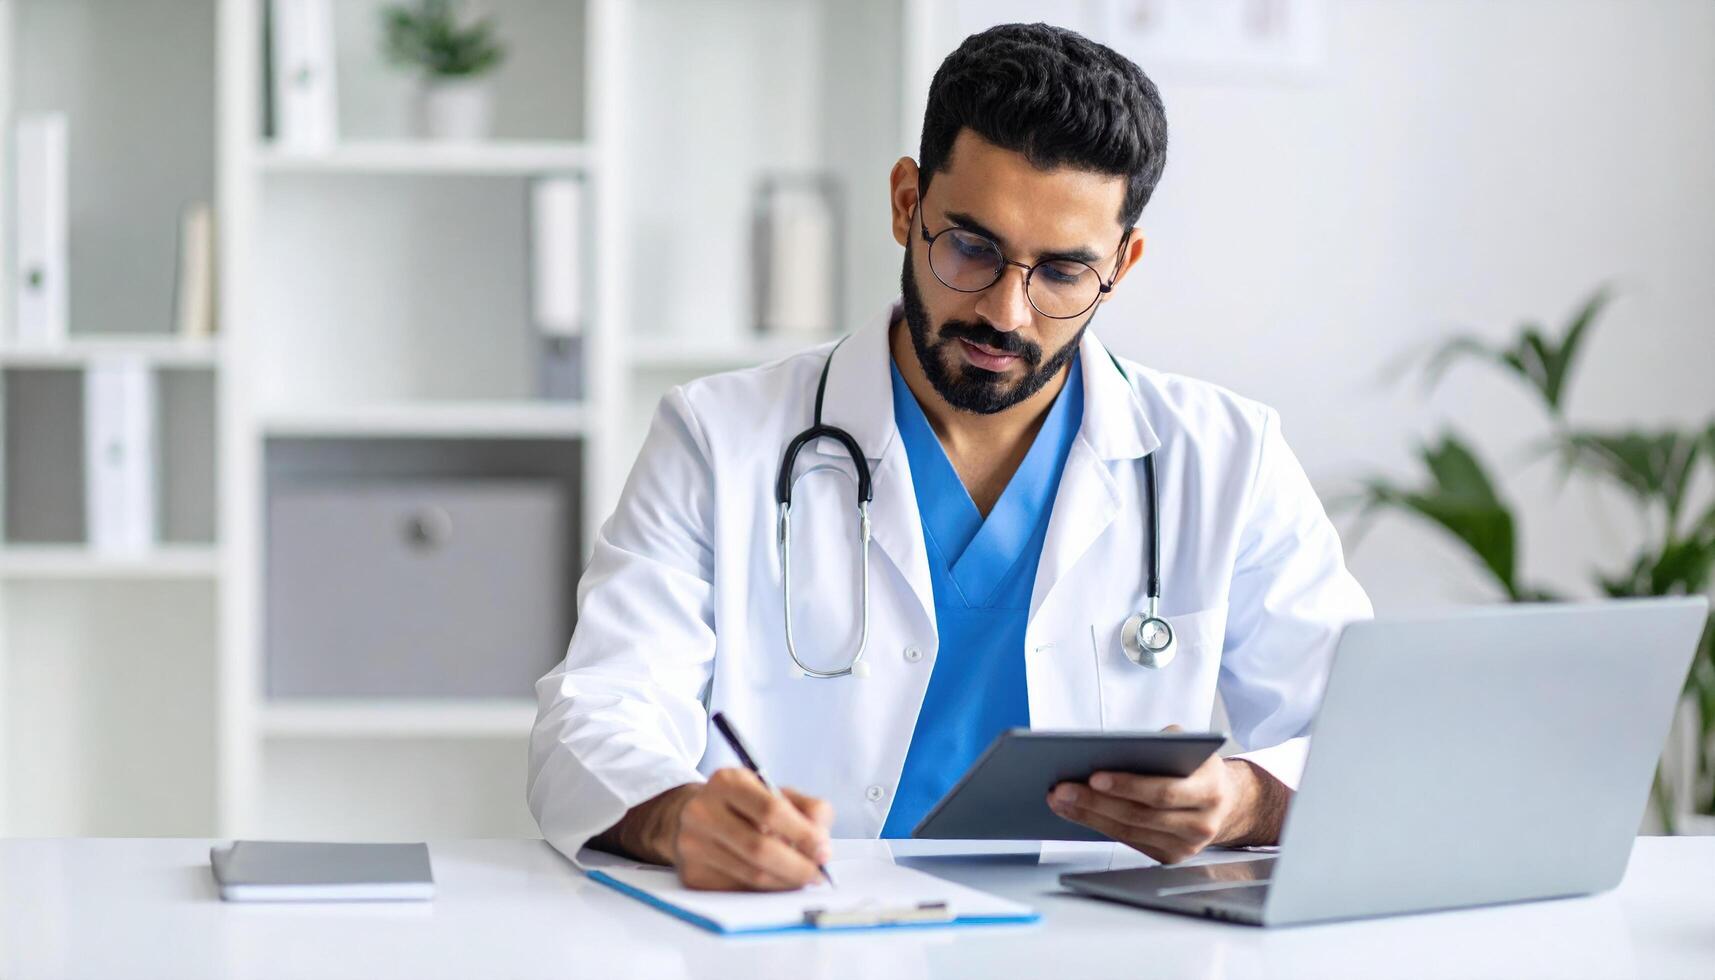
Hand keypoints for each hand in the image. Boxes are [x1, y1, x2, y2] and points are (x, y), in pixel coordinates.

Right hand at [658, 768, 833, 890]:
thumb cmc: (743, 805)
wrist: (692, 816)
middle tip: (818, 874)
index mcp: (727, 782)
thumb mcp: (774, 791)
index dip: (803, 834)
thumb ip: (807, 808)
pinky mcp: (692, 874)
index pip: (771, 810)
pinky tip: (777, 882)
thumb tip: (822, 844)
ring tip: (803, 879)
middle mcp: (703, 811)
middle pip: (759, 848)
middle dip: (797, 866)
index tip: (824, 851)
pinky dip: (767, 891)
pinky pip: (740, 889)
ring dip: (786, 882)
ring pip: (751, 874)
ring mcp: (693, 844)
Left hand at [1046, 726, 1286, 863]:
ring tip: (1060, 799)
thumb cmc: (1196, 766)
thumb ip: (1161, 742)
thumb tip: (1112, 747)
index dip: (1128, 785)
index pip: (1163, 792)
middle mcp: (1201, 823)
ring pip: (1130, 832)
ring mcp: (1186, 846)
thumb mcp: (1188, 745)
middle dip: (1096, 802)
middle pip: (1139, 816)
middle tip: (1062, 788)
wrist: (1227, 801)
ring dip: (1089, 816)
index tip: (1094, 776)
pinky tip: (1076, 812)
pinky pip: (1130, 842)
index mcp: (1210, 790)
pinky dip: (1099, 827)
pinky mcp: (1170, 857)